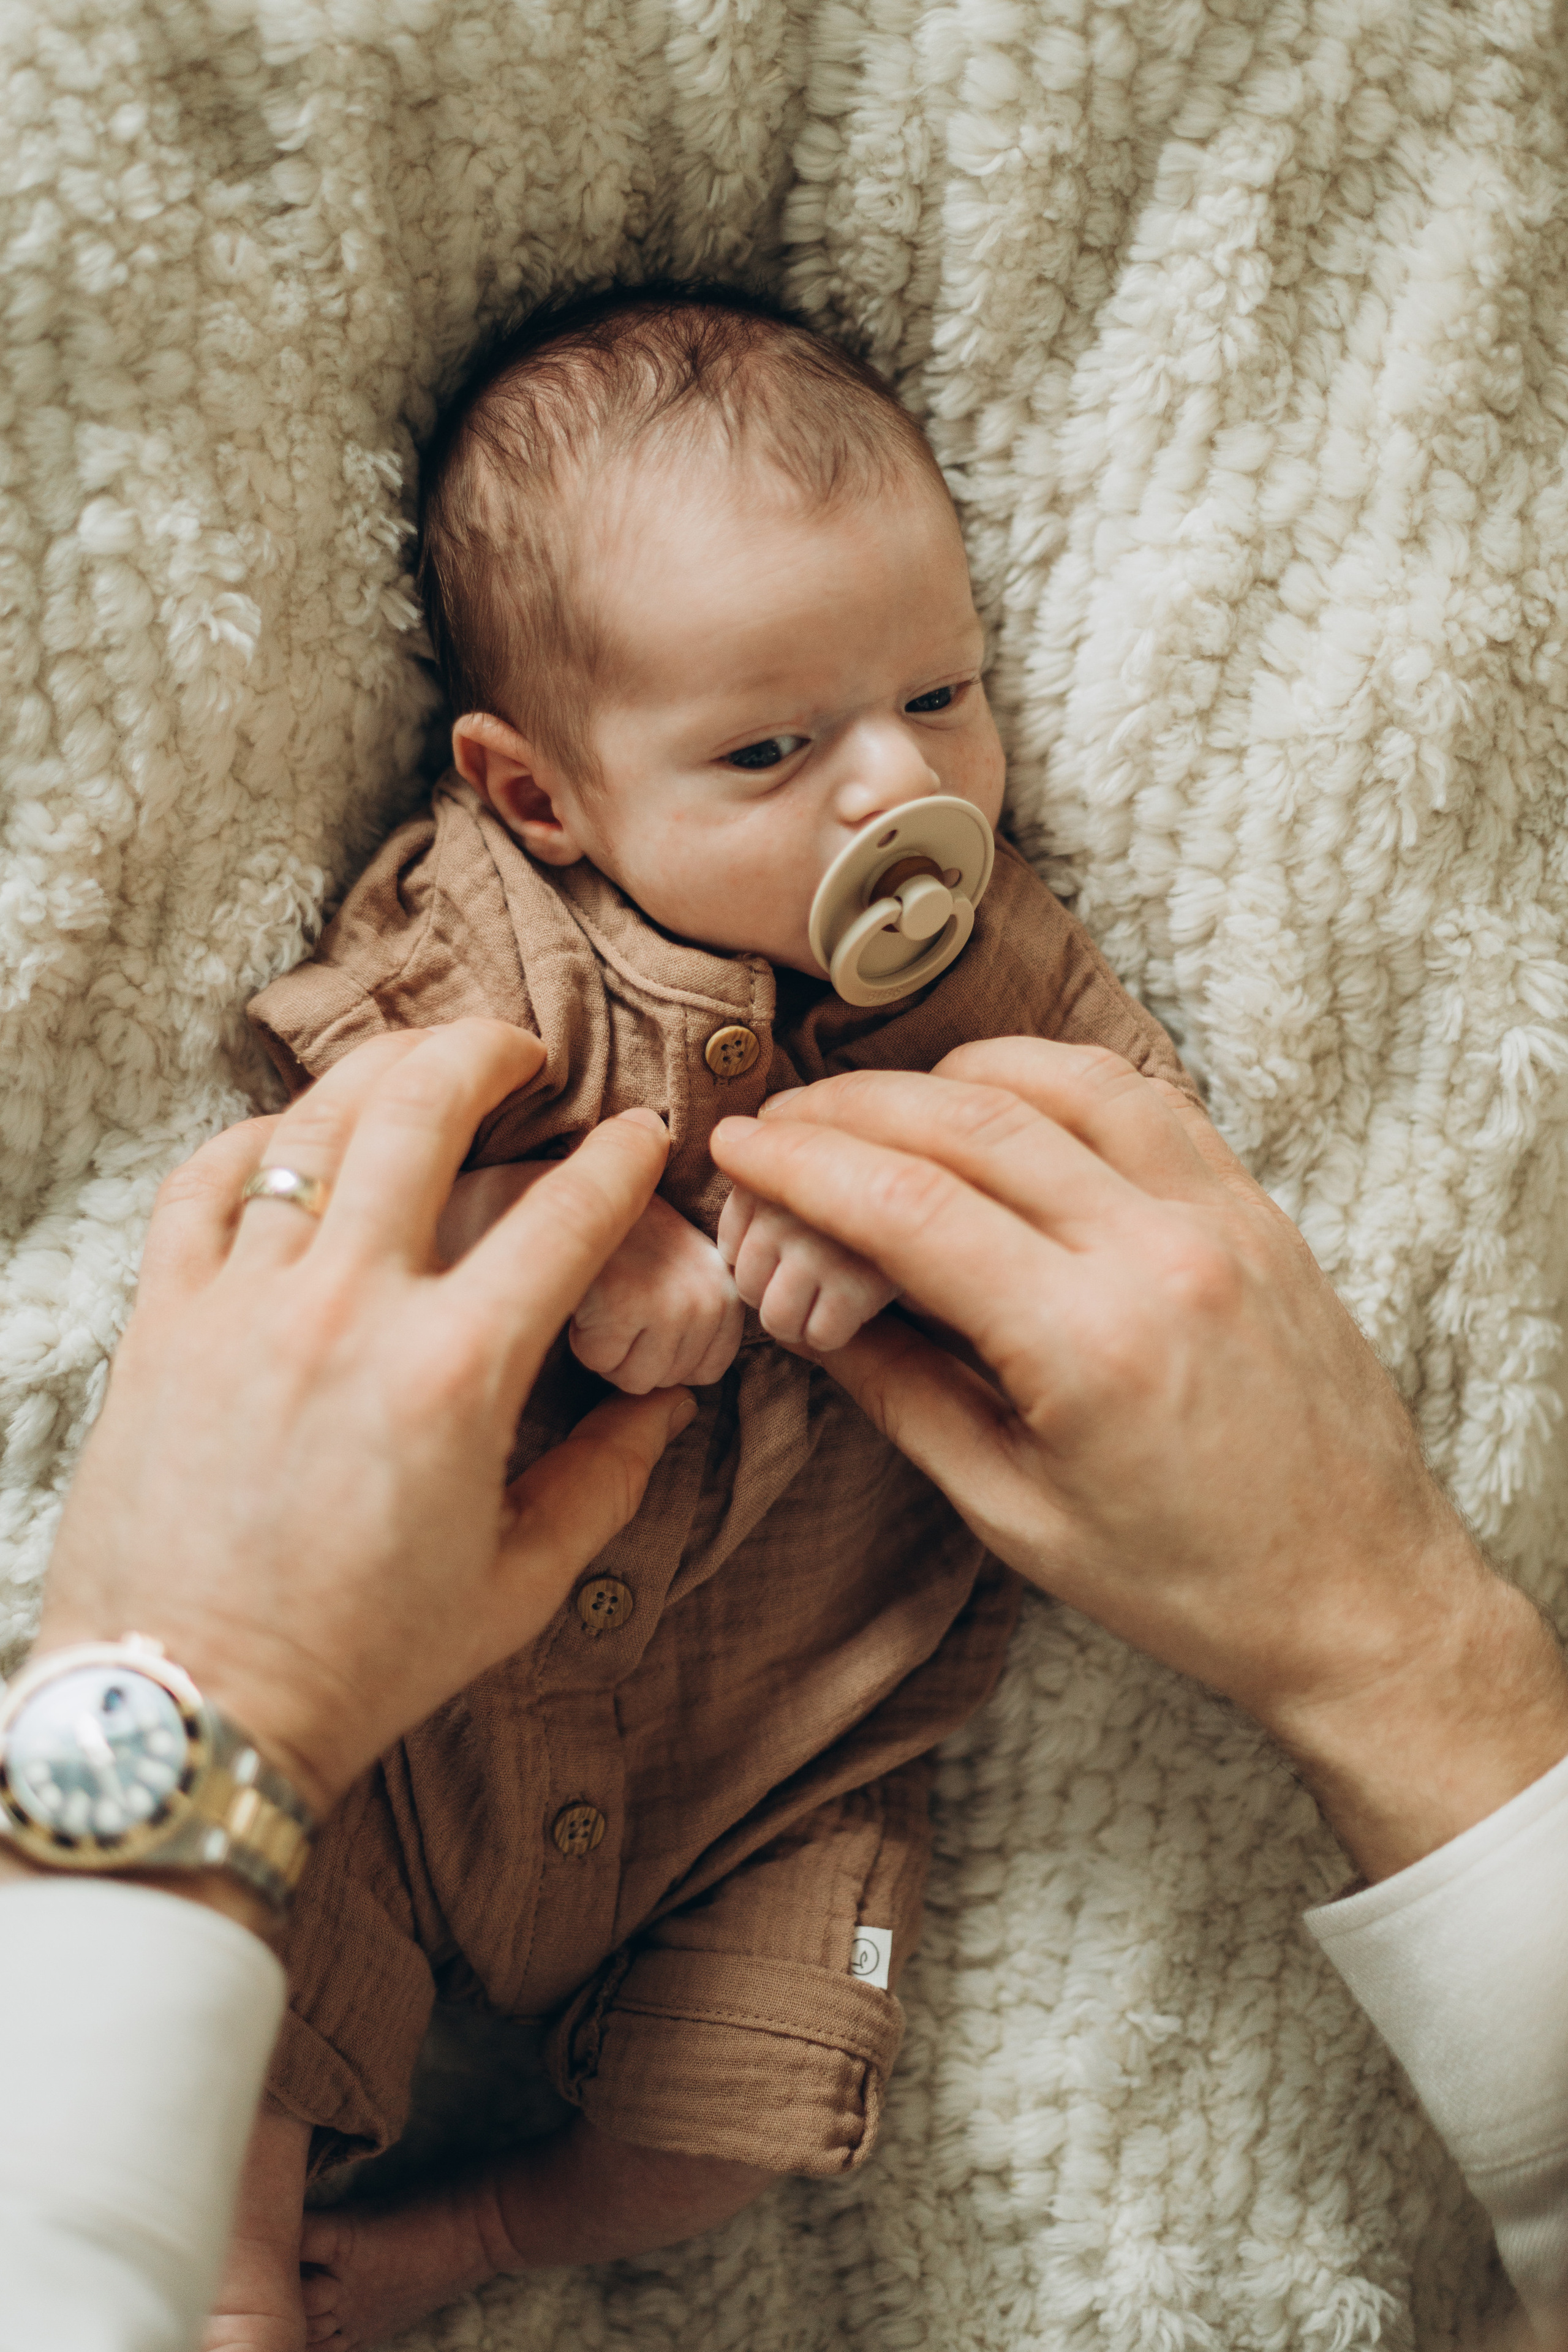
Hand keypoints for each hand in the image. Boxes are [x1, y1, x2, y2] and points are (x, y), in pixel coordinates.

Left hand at [29, 1021, 696, 1825]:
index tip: (641, 1134)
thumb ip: (606, 1482)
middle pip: (424, 1105)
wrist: (191, 1712)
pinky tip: (290, 1140)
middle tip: (522, 1055)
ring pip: (312, 1122)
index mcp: (456, 1374)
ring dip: (380, 1067)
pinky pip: (200, 1185)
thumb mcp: (518, 1587)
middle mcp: (349, 1310)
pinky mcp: (161, 1323)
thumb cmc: (360, 1662)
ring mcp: (243, 1304)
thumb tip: (665, 1407)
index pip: (567, 1215)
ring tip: (418, 1062)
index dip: (622, 1158)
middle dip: (489, 1051)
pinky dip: (252, 1140)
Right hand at [568, 1193, 743, 1391]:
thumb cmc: (629, 1234)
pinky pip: (599, 1362)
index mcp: (729, 1294)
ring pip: (634, 1380)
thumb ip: (699, 1323)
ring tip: (607, 1299)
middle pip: (667, 1380)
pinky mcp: (627, 1306)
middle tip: (621, 1300)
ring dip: (609, 1350)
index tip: (648, 1316)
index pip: (707, 1372)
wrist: (585, 1186)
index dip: (667, 1356)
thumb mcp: (685, 1270)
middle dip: (634, 1354)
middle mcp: (710, 1300)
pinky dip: (583, 1338)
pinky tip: (589, 1295)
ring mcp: (672, 1304)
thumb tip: (685, 1405)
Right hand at [710, 1037, 1567, 1880]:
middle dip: (850, 1109)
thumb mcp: (1015, 1515)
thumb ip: (905, 1395)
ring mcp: (1222, 1217)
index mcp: (1090, 1344)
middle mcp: (1159, 1253)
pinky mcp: (1258, 1209)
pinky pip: (1145, 1098)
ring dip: (950, 1076)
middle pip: (969, 1121)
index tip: (738, 1149)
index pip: (909, 1205)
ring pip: (1060, 1080)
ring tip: (880, 1109)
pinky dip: (1056, 1082)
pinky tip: (1005, 1106)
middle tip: (780, 1122)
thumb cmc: (1189, 1583)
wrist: (1361, 1595)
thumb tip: (813, 1306)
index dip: (803, 1166)